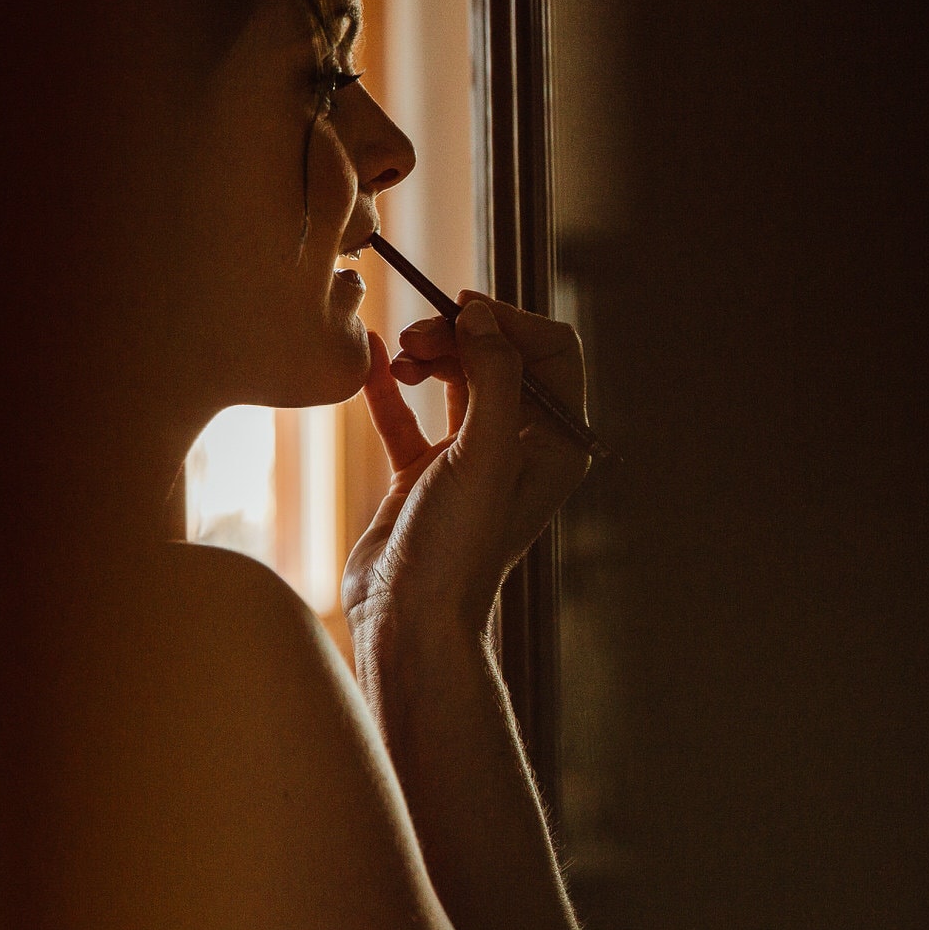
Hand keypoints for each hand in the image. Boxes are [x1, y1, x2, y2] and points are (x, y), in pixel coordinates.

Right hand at [341, 292, 591, 648]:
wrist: (409, 620)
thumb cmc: (458, 547)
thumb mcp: (483, 453)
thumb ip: (491, 376)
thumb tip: (482, 315)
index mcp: (555, 443)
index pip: (551, 353)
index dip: (512, 323)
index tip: (465, 310)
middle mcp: (519, 447)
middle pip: (500, 359)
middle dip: (460, 336)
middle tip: (421, 335)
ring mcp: (471, 460)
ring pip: (456, 380)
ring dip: (429, 355)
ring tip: (400, 353)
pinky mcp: (424, 475)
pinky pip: (410, 415)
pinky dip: (392, 386)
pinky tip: (373, 362)